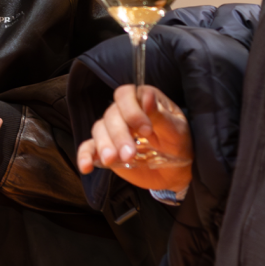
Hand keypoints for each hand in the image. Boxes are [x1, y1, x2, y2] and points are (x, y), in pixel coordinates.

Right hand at [76, 83, 192, 194]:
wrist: (176, 170)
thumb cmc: (179, 144)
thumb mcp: (177, 130)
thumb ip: (161, 116)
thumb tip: (147, 98)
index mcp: (142, 100)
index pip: (125, 95)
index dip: (131, 111)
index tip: (146, 131)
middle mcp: (124, 112)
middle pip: (111, 115)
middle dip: (119, 135)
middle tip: (130, 154)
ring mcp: (113, 131)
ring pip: (99, 130)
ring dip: (104, 145)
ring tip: (112, 160)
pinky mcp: (106, 149)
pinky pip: (89, 148)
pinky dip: (85, 156)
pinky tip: (86, 166)